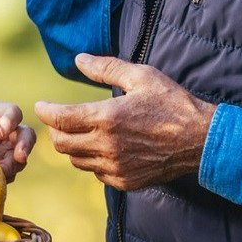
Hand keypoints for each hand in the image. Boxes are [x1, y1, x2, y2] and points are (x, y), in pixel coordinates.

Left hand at [0, 102, 36, 180]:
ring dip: (15, 164)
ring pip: (22, 157)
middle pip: (27, 134)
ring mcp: (8, 151)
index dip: (11, 121)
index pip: (13, 112)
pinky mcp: (4, 167)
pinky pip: (11, 173)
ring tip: (4, 171)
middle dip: (25, 144)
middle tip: (20, 156)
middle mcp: (7, 132)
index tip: (1, 132)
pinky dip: (5, 176)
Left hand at [35, 54, 215, 190]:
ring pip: (77, 160)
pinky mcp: (125, 181)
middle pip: (62, 144)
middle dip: (56, 130)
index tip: (41, 106)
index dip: (46, 112)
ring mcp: (115, 167)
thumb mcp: (141, 76)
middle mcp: (107, 146)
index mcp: (107, 118)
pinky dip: (93, 161)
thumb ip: (106, 68)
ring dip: (74, 146)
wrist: (200, 140)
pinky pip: (96, 173)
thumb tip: (79, 59)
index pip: (61, 119)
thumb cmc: (172, 103)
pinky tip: (104, 148)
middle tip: (60, 120)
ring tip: (82, 132)